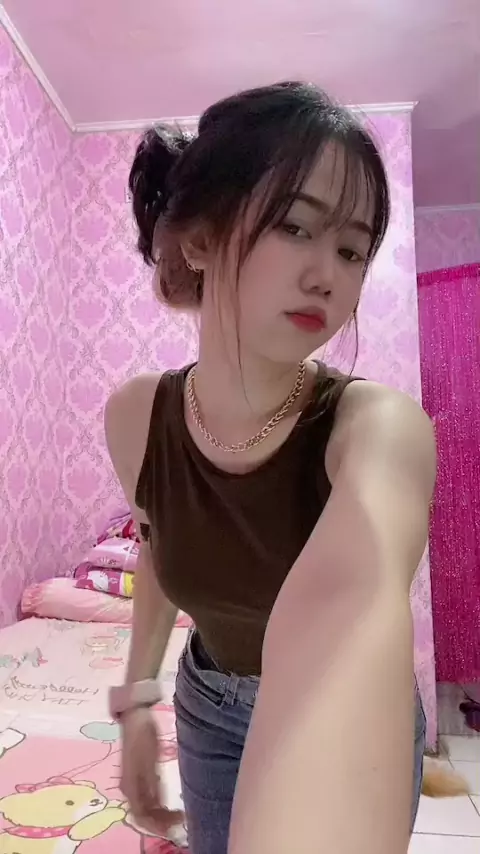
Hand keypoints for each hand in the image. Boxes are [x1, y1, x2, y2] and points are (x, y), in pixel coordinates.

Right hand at [120, 707, 182, 836]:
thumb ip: (152, 783)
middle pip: (143, 814)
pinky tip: (169, 801)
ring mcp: (131, 782)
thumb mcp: (150, 759)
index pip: (141, 816)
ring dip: (160, 814)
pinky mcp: (137, 775)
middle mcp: (128, 788)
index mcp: (129, 785)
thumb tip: (158, 805)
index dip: (158, 824)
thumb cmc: (143, 736)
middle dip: (160, 822)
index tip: (177, 823)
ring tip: (178, 814)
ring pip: (145, 807)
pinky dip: (158, 804)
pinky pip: (146, 797)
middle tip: (180, 820)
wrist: (135, 716)